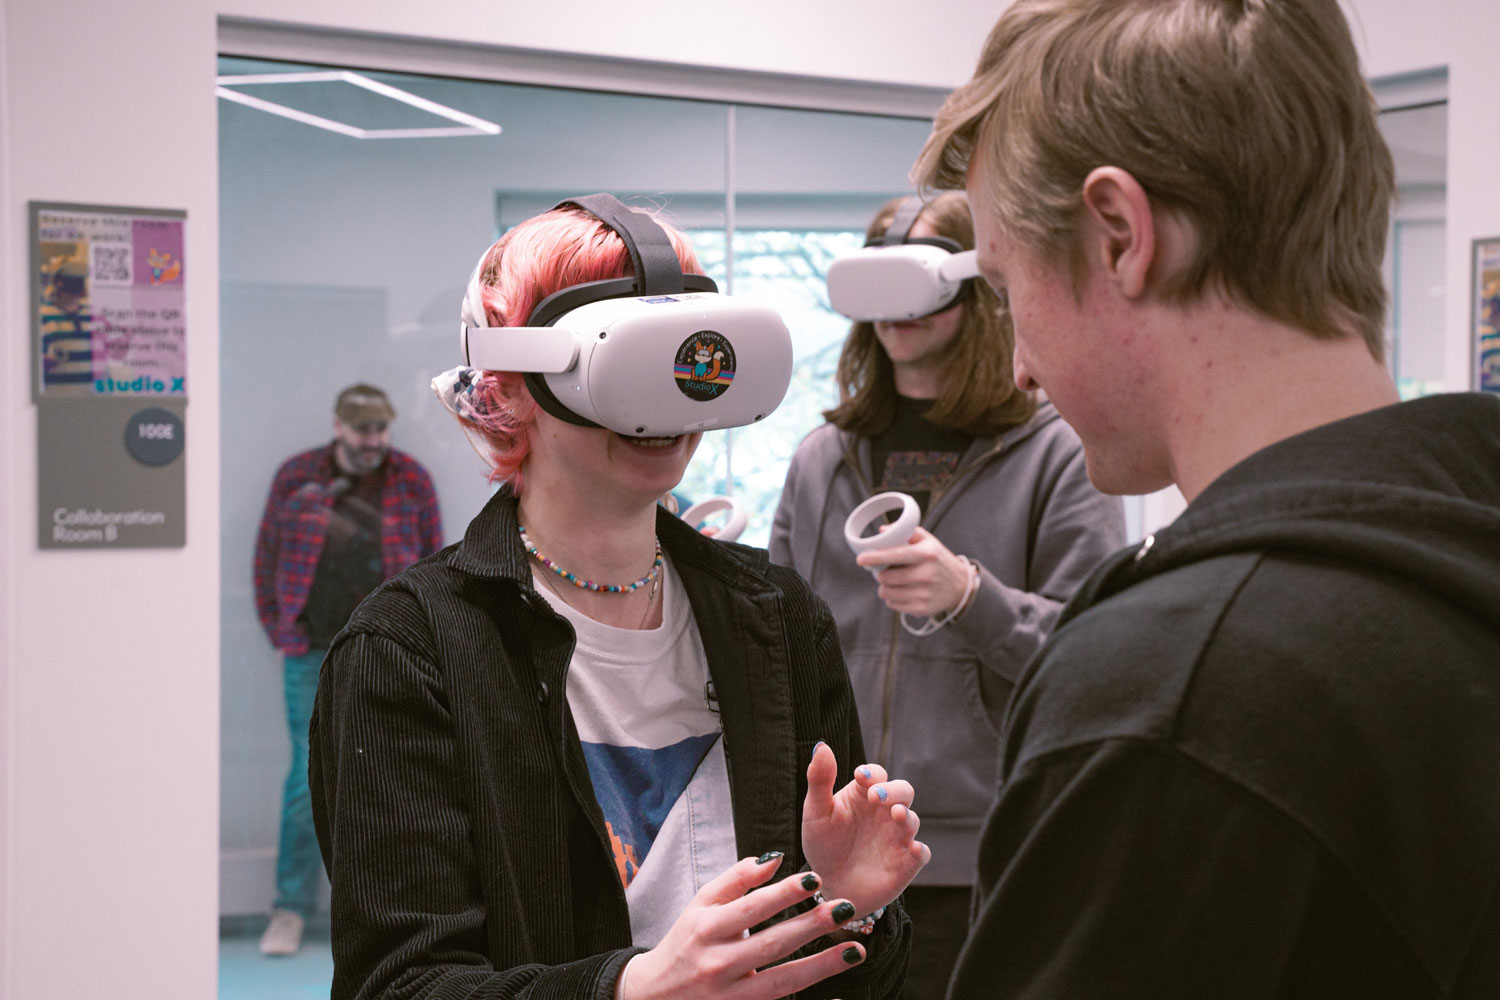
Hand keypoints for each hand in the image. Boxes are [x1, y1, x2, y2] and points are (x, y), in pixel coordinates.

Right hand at [623, 854, 869, 999]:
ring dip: (821, 966)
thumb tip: (774, 858)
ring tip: (855, 950)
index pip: (751, 908)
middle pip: (771, 944)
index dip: (783, 894)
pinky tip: (838, 995)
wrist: (654, 996)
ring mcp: (729, 996)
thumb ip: (737, 879)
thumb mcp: (700, 904)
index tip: (815, 880)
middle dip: (811, 926)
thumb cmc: (685, 942)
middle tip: (846, 908)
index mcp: (706, 929)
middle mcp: (717, 964)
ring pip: (782, 981)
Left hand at [801, 743, 929, 920]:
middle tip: (878, 796)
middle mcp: (885, 812)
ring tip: (896, 814)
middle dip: (894, 790)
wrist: (829, 884)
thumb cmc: (823, 843)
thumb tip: (822, 745)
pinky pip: (920, 853)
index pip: (876, 774)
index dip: (871, 773)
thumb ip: (820, 779)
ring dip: (906, 815)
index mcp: (864, 794)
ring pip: (912, 819)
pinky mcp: (906, 862)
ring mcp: (897, 836)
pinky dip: (920, 850)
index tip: (860, 776)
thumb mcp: (816, 811)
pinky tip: (912, 849)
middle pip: (903, 791)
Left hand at [855, 527, 971, 616]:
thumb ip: (906, 532)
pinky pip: (893, 605)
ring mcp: (924, 593)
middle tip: (888, 571)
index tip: (861, 559)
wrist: (961, 586)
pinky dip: (893, 598)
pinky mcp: (921, 608)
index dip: (875, 557)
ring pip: (886, 593)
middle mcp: (926, 574)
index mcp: (926, 554)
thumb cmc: (939, 560)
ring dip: (885, 587)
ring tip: (895, 582)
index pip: (895, 555)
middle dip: (882, 574)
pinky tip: (903, 592)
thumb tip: (882, 531)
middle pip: (886, 577)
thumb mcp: (929, 541)